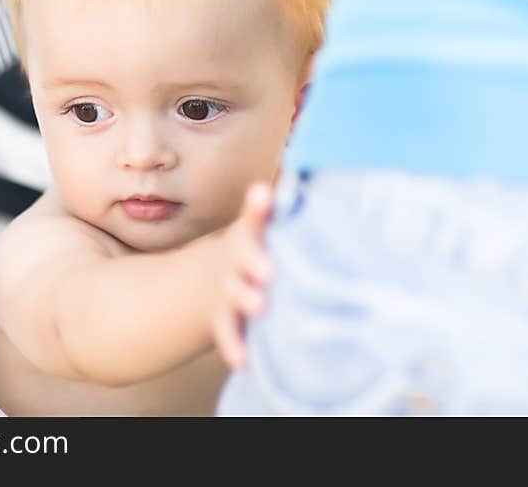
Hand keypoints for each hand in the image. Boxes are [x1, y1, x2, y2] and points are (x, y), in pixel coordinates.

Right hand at [209, 182, 274, 369]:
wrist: (211, 282)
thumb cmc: (254, 252)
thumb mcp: (263, 230)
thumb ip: (288, 207)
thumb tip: (316, 168)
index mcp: (249, 235)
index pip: (255, 218)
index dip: (259, 208)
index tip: (263, 195)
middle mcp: (235, 260)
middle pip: (242, 256)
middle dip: (253, 261)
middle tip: (269, 270)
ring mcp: (226, 289)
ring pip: (233, 293)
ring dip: (244, 298)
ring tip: (259, 306)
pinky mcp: (224, 319)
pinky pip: (228, 332)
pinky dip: (234, 344)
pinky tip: (242, 359)